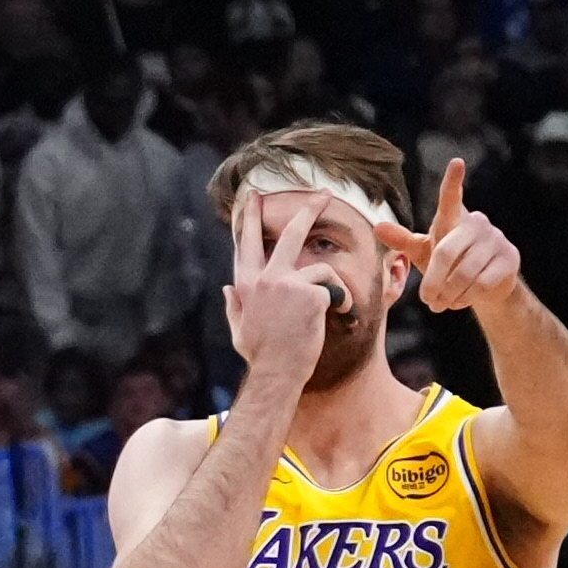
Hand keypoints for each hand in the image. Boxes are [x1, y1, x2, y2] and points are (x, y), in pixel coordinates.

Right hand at [221, 186, 339, 377]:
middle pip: (290, 233)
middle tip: (323, 193)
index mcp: (245, 284)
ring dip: (334, 287)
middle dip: (308, 209)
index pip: (248, 243)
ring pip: (322, 268)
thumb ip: (233, 306)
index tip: (253, 199)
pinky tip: (339, 318)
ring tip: (337, 306)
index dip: (250, 219)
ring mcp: (287, 283)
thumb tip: (226, 289)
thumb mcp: (238, 330)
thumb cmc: (259, 356)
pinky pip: (334, 291)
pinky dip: (341, 304)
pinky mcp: (310, 294)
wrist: (276, 374)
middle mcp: (265, 278)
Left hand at [372, 158, 526, 315]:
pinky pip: (482, 283)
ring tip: (441, 304)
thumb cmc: (450, 264)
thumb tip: (378, 228)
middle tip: (427, 301)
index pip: (451, 198)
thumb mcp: (425, 253)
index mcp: (454, 218)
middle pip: (447, 253)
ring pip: (465, 273)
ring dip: (449, 294)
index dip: (453, 181)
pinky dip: (467, 298)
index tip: (457, 162)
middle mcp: (477, 223)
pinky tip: (461, 302)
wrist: (487, 286)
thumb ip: (404, 241)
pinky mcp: (509, 259)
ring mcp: (496, 239)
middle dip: (433, 281)